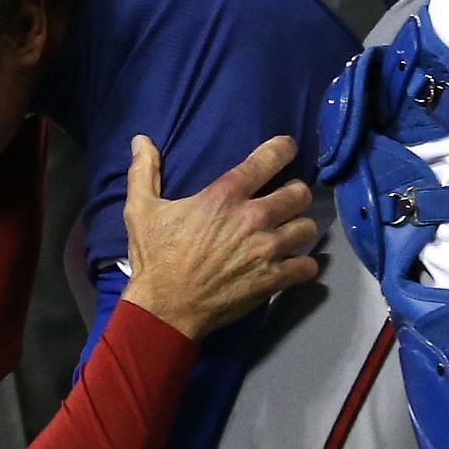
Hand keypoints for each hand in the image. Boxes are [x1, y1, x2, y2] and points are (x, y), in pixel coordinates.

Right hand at [120, 134, 319, 339]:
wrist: (165, 309)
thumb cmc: (154, 258)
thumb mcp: (141, 210)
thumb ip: (144, 172)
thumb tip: (140, 140)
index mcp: (225, 196)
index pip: (269, 159)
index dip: (283, 149)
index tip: (288, 149)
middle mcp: (253, 218)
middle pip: (299, 193)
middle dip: (295, 193)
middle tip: (285, 200)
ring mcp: (267, 250)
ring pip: (308, 228)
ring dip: (299, 228)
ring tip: (289, 233)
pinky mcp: (274, 279)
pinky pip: (308, 265)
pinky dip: (303, 264)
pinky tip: (292, 264)